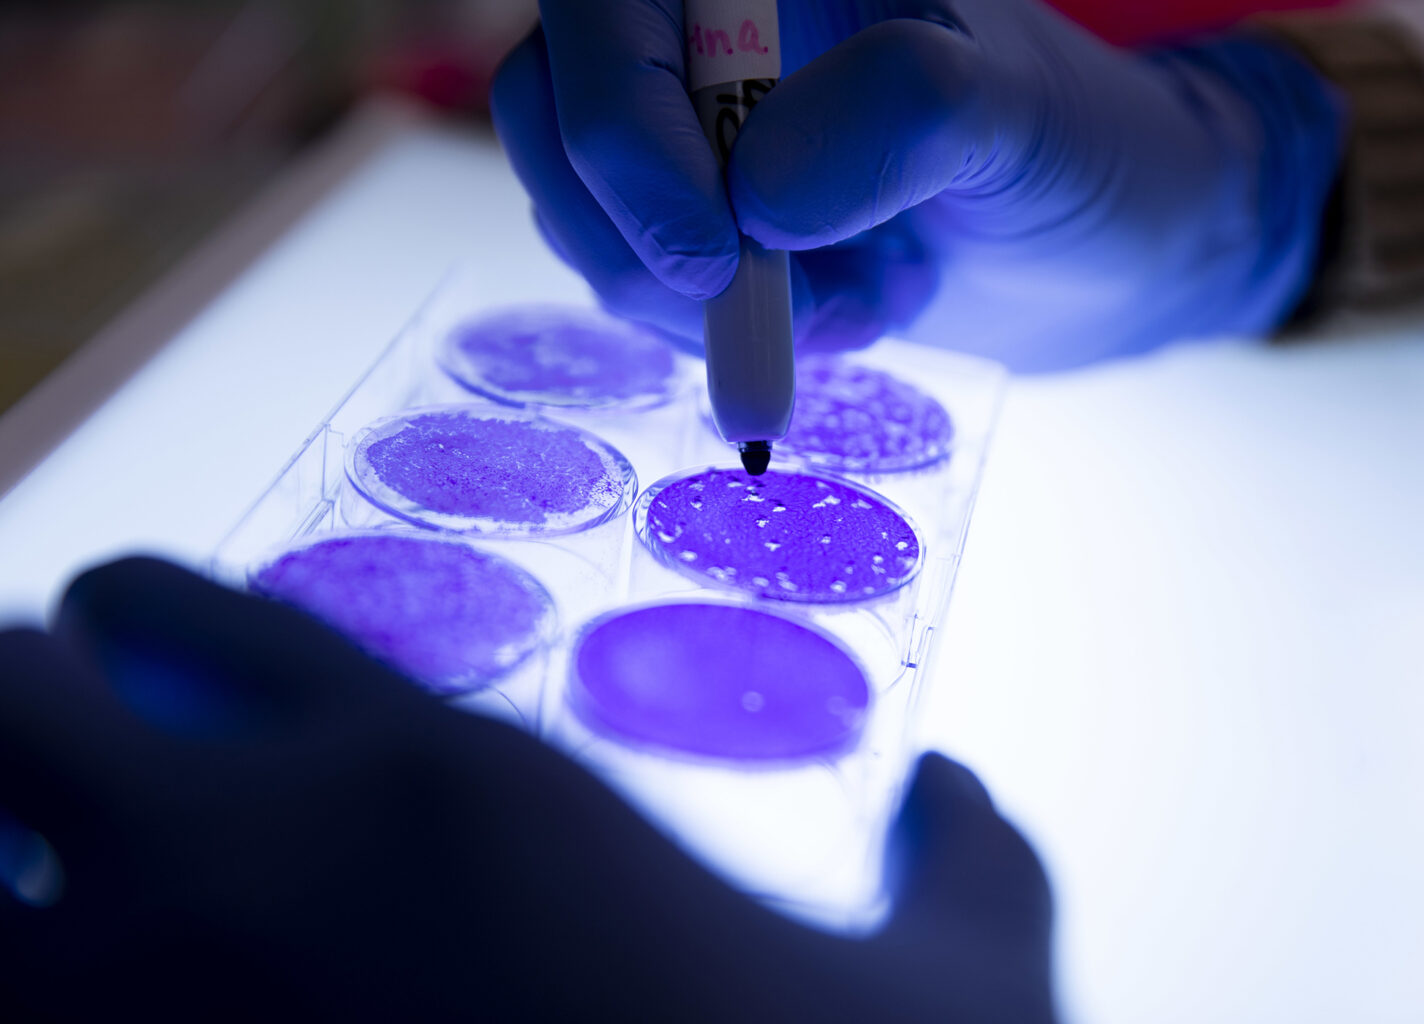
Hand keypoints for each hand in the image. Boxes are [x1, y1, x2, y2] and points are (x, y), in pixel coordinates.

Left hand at [0, 558, 1054, 1020]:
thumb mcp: (967, 979)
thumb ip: (970, 856)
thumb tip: (964, 786)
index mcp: (444, 778)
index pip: (193, 614)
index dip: (143, 615)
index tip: (140, 647)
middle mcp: (274, 862)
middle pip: (5, 695)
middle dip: (15, 708)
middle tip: (54, 758)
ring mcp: (173, 1013)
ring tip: (44, 885)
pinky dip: (30, 994)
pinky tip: (90, 1006)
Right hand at [492, 0, 1341, 369]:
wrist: (1110, 245)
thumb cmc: (1083, 156)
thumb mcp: (1016, 121)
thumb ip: (899, 116)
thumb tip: (755, 193)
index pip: (603, 8)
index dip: (621, 126)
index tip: (714, 257)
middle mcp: (708, 26)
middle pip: (552, 108)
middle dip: (641, 238)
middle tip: (761, 306)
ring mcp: (697, 126)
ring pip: (587, 213)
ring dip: (696, 302)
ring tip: (850, 305)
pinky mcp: (706, 219)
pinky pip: (641, 282)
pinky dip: (726, 331)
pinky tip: (845, 312)